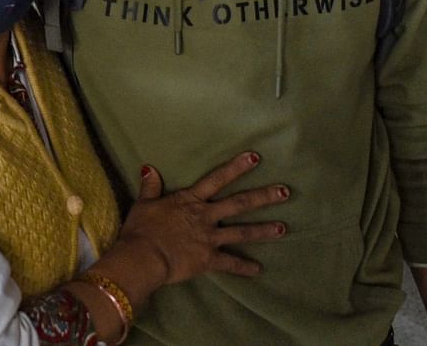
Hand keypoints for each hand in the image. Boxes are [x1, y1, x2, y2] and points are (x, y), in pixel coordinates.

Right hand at [91, 152, 288, 304]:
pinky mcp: (208, 259)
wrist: (143, 257)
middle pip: (239, 203)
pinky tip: (258, 269)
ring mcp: (209, 238)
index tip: (255, 157)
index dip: (236, 167)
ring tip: (283, 228)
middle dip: (264, 197)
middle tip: (285, 192)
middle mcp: (205, 216)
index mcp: (191, 200)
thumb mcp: (144, 204)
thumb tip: (149, 168)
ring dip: (263, 230)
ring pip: (242, 232)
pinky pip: (229, 264)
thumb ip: (150, 186)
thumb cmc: (141, 230)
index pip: (217, 178)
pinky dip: (243, 267)